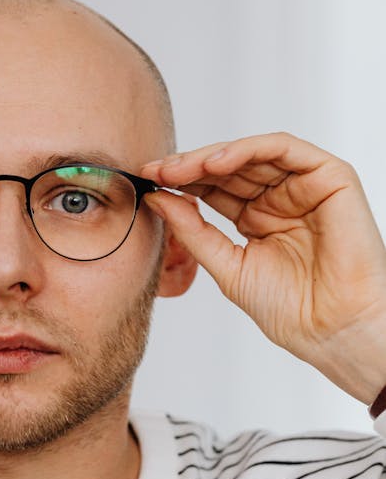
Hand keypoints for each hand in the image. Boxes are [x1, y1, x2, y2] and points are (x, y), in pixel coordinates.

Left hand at [140, 133, 385, 405]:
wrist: (331, 329)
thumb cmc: (289, 309)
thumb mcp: (227, 265)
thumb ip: (193, 231)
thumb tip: (158, 199)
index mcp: (256, 219)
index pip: (213, 188)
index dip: (180, 182)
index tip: (147, 181)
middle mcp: (279, 198)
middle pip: (228, 168)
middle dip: (189, 166)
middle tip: (156, 170)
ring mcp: (303, 186)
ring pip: (252, 154)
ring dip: (211, 156)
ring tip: (179, 167)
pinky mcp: (329, 177)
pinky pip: (284, 149)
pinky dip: (248, 149)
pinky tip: (216, 162)